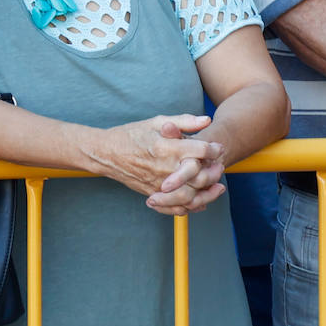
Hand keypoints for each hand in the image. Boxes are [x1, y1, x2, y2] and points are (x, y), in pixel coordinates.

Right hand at [89, 114, 223, 208]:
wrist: (106, 153)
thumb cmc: (131, 135)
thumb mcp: (155, 122)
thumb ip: (182, 121)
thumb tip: (206, 120)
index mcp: (165, 147)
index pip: (199, 150)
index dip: (213, 149)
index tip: (217, 147)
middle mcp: (163, 167)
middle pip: (199, 175)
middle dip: (214, 171)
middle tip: (219, 166)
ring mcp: (158, 183)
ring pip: (191, 195)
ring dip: (208, 193)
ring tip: (217, 187)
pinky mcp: (153, 193)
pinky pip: (177, 206)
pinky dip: (192, 206)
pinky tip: (200, 201)